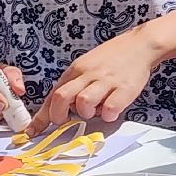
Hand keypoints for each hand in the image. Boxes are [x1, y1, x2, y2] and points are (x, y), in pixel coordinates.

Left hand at [29, 30, 157, 133]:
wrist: (142, 44)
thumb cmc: (114, 57)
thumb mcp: (87, 64)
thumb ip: (74, 83)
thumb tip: (58, 108)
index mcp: (77, 69)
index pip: (53, 94)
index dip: (41, 116)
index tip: (32, 131)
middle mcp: (89, 74)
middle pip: (62, 98)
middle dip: (60, 116)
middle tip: (68, 120)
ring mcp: (107, 81)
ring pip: (84, 103)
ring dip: (87, 113)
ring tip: (96, 109)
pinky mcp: (125, 88)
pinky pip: (110, 109)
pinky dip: (108, 114)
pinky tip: (112, 109)